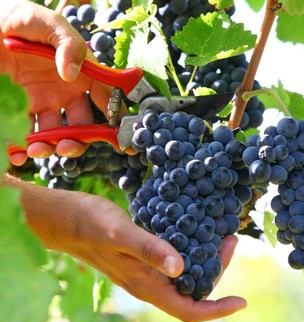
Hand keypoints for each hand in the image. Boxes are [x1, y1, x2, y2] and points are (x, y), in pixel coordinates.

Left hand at [0, 0, 111, 164]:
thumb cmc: (18, 19)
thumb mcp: (47, 22)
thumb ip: (68, 44)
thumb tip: (72, 75)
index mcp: (80, 75)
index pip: (105, 98)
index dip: (116, 117)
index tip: (120, 136)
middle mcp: (65, 94)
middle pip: (82, 127)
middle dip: (79, 141)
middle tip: (66, 145)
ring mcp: (42, 104)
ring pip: (55, 136)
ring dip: (51, 148)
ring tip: (37, 149)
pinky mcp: (19, 110)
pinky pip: (24, 135)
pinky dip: (22, 149)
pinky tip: (17, 152)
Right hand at [4, 174, 246, 321]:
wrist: (65, 217)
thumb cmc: (89, 224)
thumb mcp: (121, 234)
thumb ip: (149, 251)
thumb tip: (180, 269)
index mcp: (145, 285)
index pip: (187, 310)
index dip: (216, 310)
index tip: (242, 301)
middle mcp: (147, 282)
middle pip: (191, 290)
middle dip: (216, 270)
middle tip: (230, 239)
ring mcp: (143, 269)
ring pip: (182, 275)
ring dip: (204, 259)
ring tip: (219, 235)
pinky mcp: (139, 255)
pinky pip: (171, 259)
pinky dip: (188, 248)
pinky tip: (192, 230)